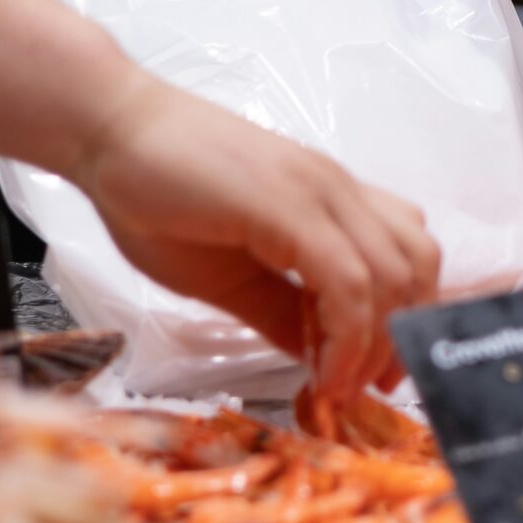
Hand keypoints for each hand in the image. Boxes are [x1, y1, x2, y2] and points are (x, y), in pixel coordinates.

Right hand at [71, 77, 440, 399]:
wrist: (107, 133)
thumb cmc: (155, 196)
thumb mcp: (229, 276)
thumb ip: (282, 312)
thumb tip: (318, 359)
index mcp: (331, 200)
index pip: (406, 255)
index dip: (402, 321)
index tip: (369, 377)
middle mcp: (338, 189)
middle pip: (416, 266)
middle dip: (399, 339)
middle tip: (363, 388)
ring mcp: (319, 190)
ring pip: (394, 274)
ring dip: (375, 344)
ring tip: (338, 386)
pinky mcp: (289, 204)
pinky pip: (347, 279)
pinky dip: (347, 336)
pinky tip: (322, 371)